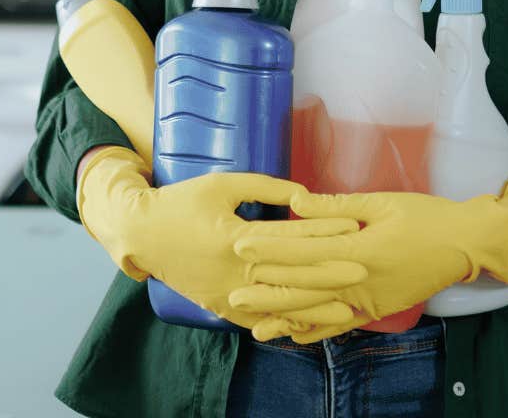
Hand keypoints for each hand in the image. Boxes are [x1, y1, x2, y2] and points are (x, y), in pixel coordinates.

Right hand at [75, 146, 363, 333]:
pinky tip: (310, 323)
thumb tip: (305, 194)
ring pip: (278, 303)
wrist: (143, 234)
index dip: (324, 231)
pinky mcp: (221, 308)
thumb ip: (265, 187)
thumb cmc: (183, 202)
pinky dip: (285, 323)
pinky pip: (258, 320)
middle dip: (330, 271)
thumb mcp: (223, 184)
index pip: (289, 235)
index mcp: (233, 236)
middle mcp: (231, 270)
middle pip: (290, 273)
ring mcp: (225, 294)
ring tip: (347, 304)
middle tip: (364, 267)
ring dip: (315, 305)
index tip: (354, 226)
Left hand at [229, 174, 507, 342]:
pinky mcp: (378, 311)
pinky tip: (294, 336)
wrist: (464, 244)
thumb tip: (296, 202)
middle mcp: (362, 281)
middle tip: (233, 295)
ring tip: (255, 327)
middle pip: (306, 289)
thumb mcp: (382, 201)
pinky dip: (318, 331)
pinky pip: (342, 324)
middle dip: (268, 293)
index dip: (270, 250)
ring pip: (321, 313)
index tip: (240, 247)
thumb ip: (337, 205)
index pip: (305, 251)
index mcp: (361, 248)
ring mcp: (370, 301)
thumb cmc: (425, 216)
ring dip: (287, 321)